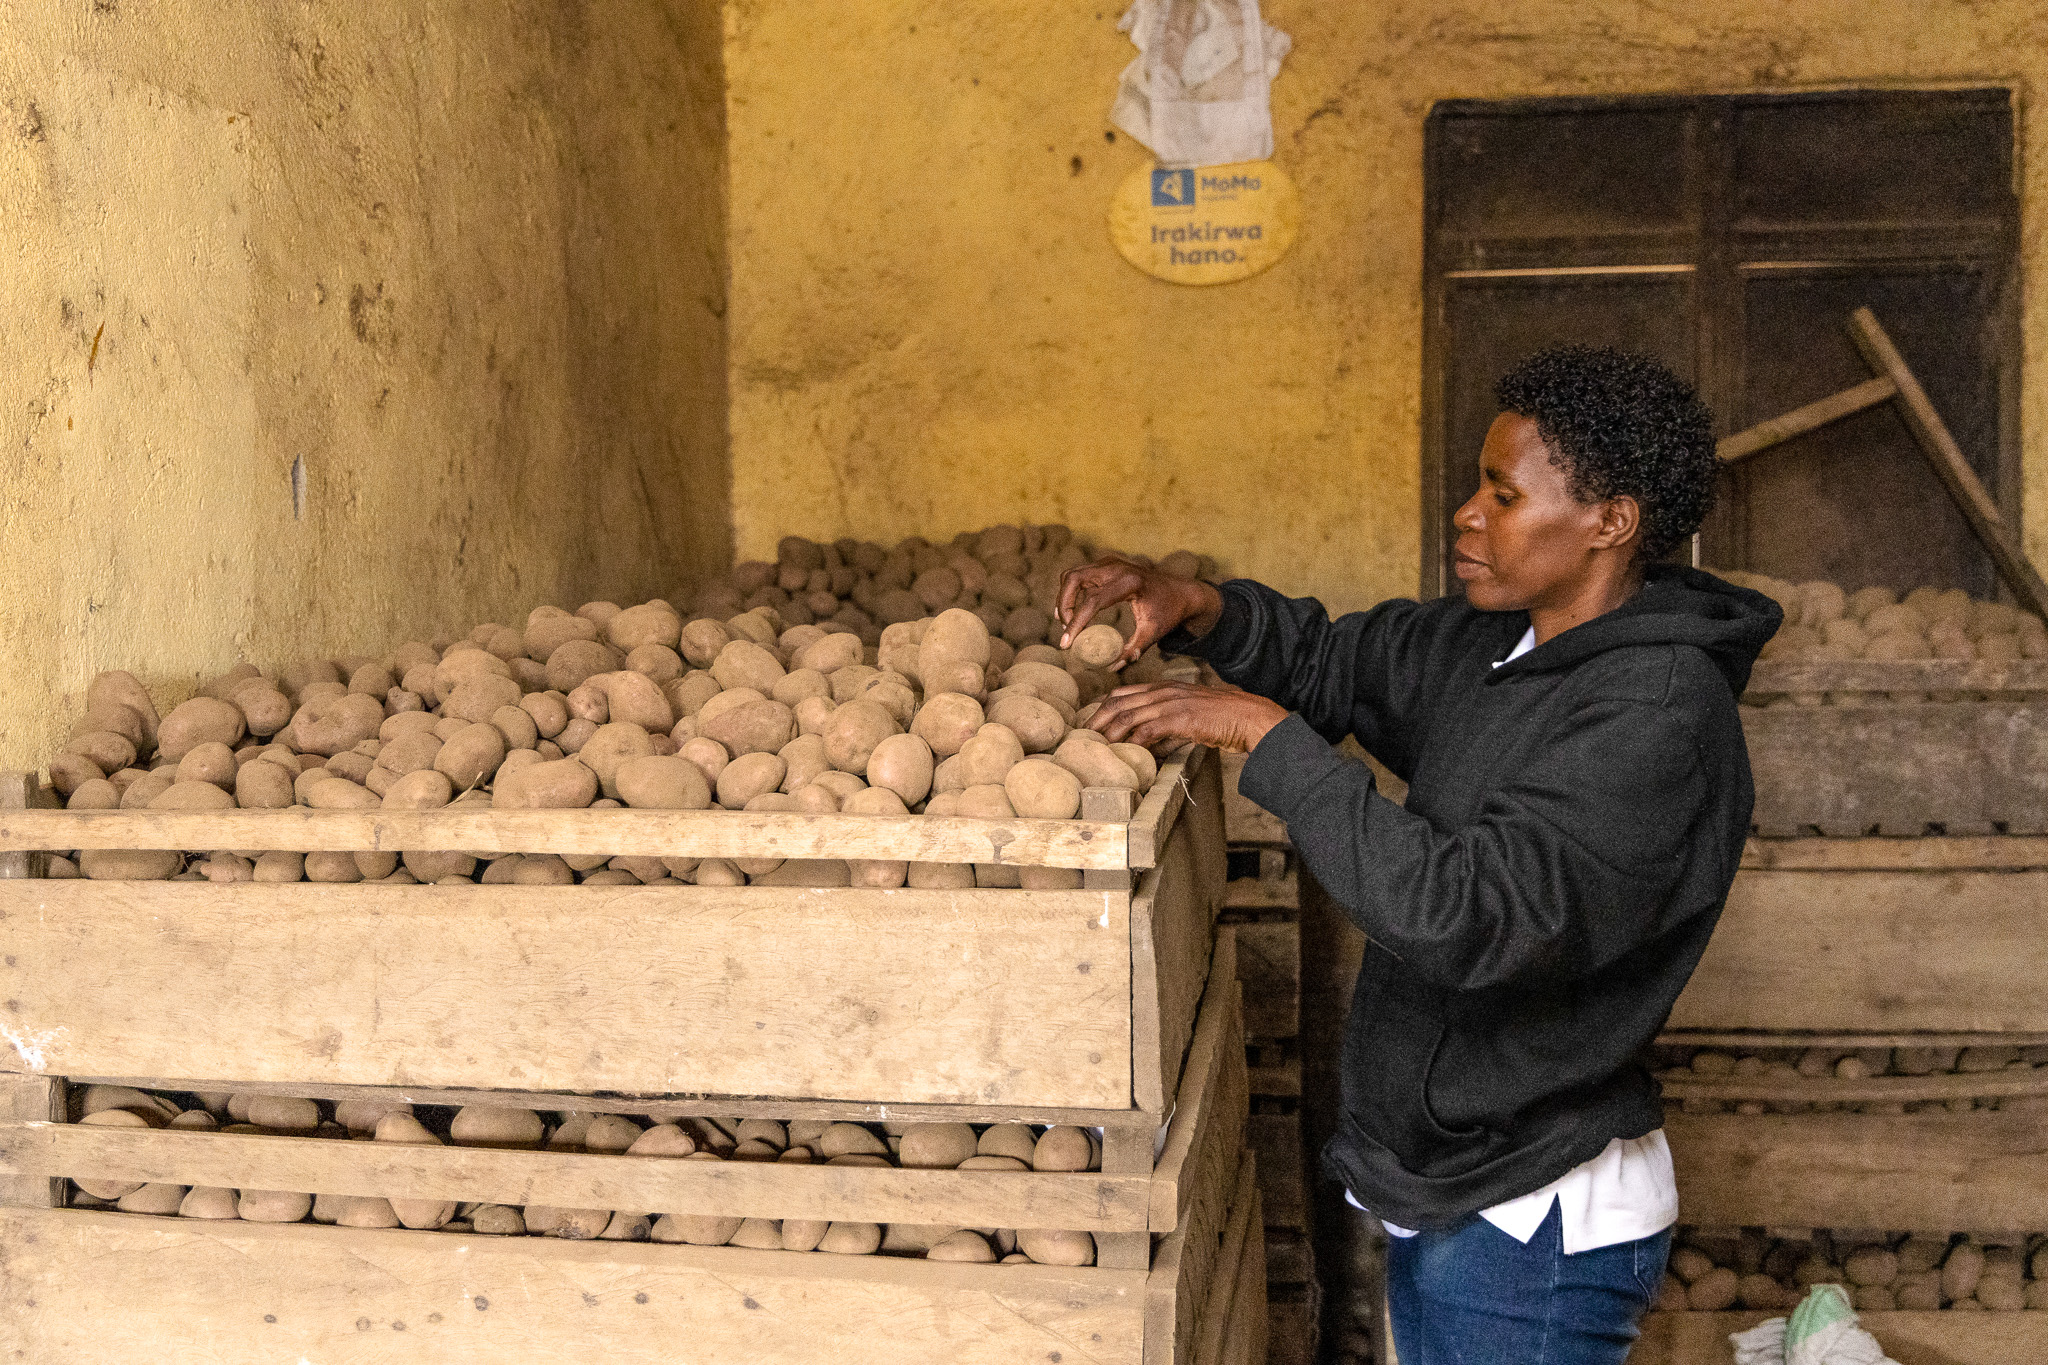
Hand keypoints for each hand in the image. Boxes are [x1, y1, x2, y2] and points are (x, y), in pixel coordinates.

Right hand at [1057, 557, 1222, 668]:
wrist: (1180, 592)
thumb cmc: (1168, 613)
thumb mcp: (1153, 634)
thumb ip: (1133, 651)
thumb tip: (1111, 668)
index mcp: (1129, 583)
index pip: (1092, 601)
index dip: (1076, 624)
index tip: (1066, 644)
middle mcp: (1116, 567)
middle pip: (1073, 580)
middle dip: (1064, 606)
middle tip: (1065, 630)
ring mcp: (1110, 562)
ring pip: (1072, 575)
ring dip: (1064, 598)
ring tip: (1067, 622)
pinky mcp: (1106, 563)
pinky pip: (1078, 574)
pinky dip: (1070, 591)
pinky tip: (1073, 611)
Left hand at [1088, 682, 1288, 753]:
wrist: (1250, 717)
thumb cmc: (1223, 721)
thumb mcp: (1189, 720)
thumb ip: (1167, 731)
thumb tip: (1149, 749)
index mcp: (1165, 688)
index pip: (1123, 692)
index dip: (1102, 707)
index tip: (1090, 724)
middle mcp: (1164, 691)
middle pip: (1118, 702)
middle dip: (1096, 720)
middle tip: (1083, 738)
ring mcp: (1172, 703)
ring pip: (1128, 715)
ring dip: (1109, 734)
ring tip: (1097, 748)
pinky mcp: (1181, 718)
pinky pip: (1148, 731)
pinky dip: (1134, 744)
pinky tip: (1127, 754)